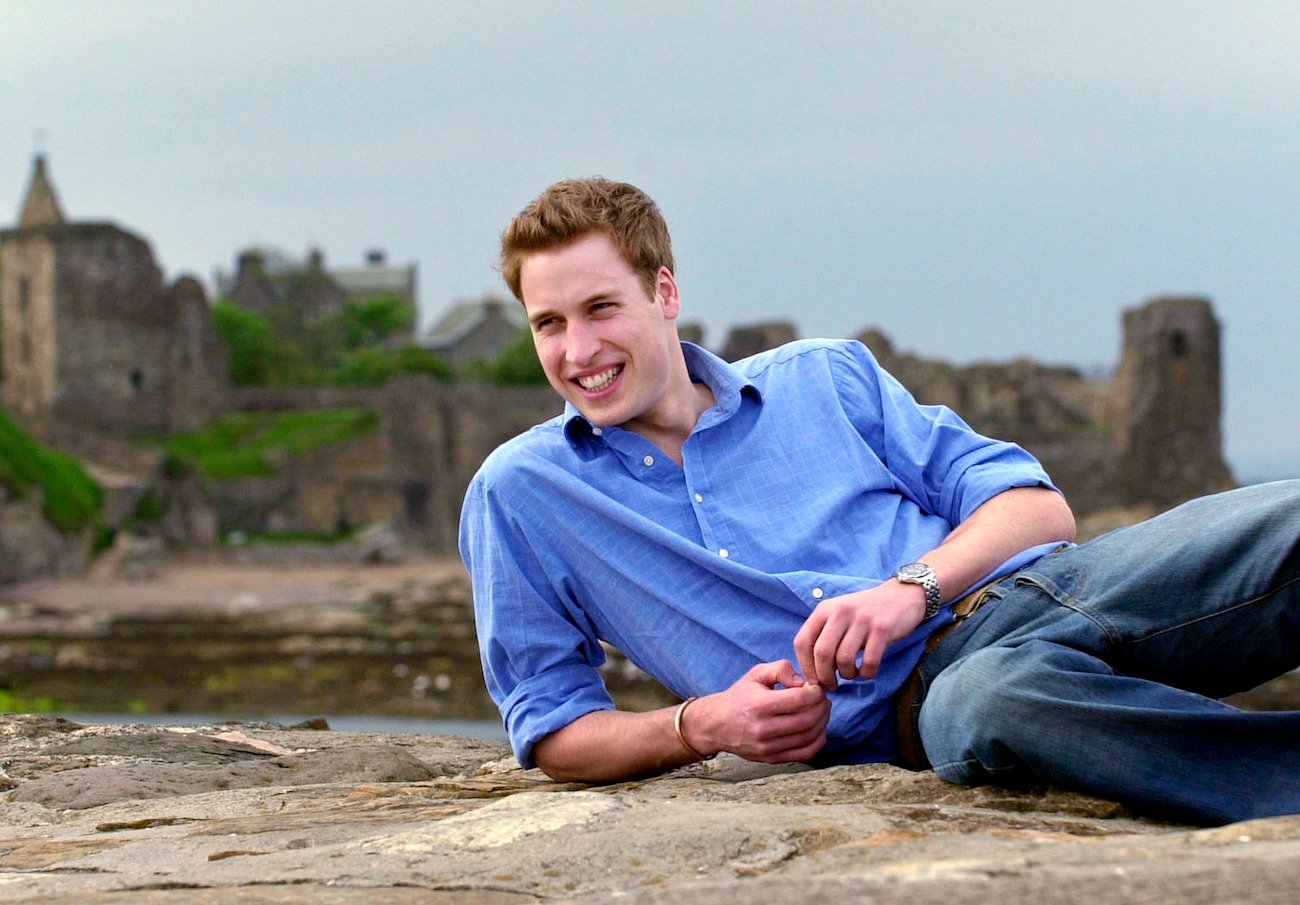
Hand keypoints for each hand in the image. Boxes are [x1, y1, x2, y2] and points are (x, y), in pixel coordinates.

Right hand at [687, 661, 828, 762]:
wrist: (718, 725)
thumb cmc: (741, 696)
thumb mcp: (756, 674)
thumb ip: (781, 669)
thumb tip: (804, 683)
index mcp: (759, 704)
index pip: (800, 699)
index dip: (816, 693)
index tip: (816, 688)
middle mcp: (763, 729)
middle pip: (808, 719)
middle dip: (822, 706)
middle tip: (822, 699)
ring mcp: (768, 747)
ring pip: (809, 736)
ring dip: (823, 722)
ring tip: (821, 710)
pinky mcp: (772, 759)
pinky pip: (805, 753)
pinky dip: (818, 740)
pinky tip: (818, 728)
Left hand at [793, 581, 925, 687]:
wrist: (901, 596)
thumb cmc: (865, 612)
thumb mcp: (838, 614)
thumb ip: (823, 635)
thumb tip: (813, 670)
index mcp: (825, 610)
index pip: (802, 642)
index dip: (805, 666)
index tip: (813, 679)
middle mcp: (840, 612)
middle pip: (822, 653)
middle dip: (824, 676)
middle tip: (832, 685)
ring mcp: (862, 620)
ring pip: (844, 659)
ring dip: (847, 675)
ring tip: (852, 674)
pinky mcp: (882, 629)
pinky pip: (869, 662)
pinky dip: (866, 673)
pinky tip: (867, 671)